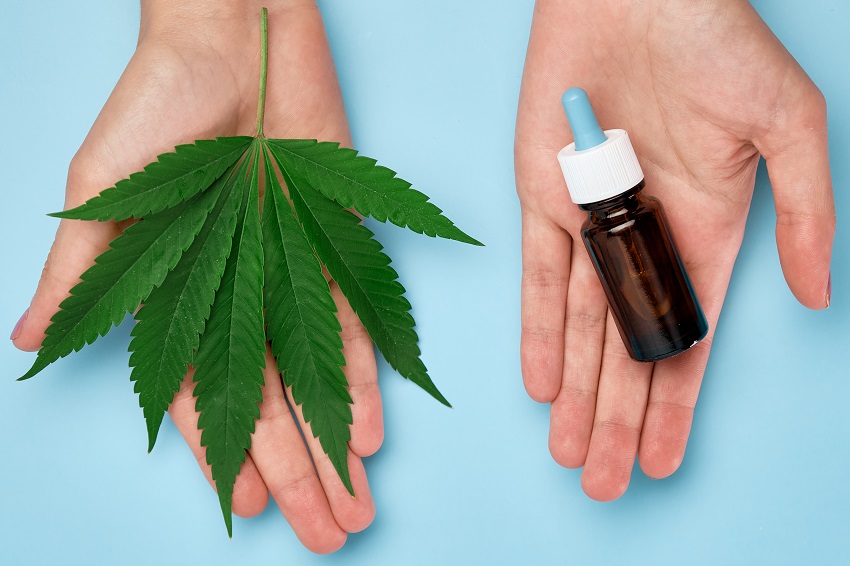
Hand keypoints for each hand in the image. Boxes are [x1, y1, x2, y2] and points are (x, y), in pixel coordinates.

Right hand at [10, 0, 379, 551]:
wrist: (232, 39)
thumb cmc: (154, 110)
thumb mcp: (102, 195)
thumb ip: (80, 274)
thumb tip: (28, 340)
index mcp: (178, 297)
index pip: (205, 397)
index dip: (226, 455)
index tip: (250, 511)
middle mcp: (239, 298)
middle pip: (270, 404)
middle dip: (298, 472)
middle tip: (328, 535)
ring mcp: (291, 276)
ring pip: (317, 380)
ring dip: (337, 444)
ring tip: (357, 504)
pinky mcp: (337, 246)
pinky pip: (356, 324)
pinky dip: (366, 377)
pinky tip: (374, 432)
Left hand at [515, 0, 833, 499]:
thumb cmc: (719, 46)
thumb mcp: (790, 128)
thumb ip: (802, 215)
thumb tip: (814, 296)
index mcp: (706, 233)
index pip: (687, 338)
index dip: (675, 402)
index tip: (662, 459)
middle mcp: (645, 240)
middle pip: (630, 350)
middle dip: (618, 418)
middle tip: (605, 484)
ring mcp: (591, 223)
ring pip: (582, 328)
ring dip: (578, 393)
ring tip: (572, 454)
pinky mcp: (543, 199)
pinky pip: (541, 279)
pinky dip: (539, 331)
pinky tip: (543, 385)